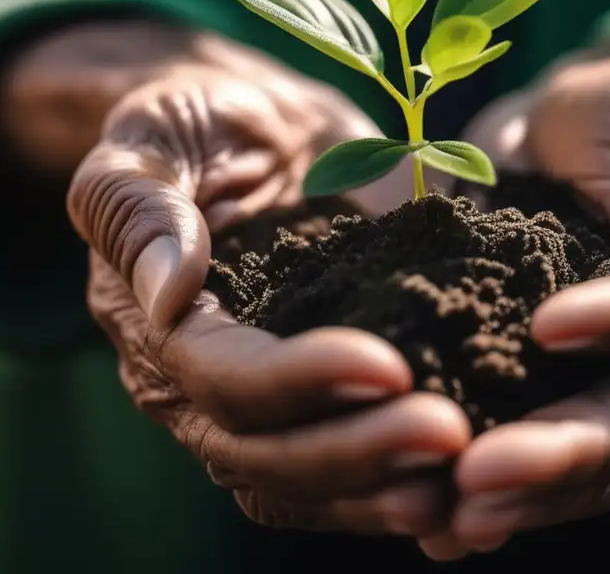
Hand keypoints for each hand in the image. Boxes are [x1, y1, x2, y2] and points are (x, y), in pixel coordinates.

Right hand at [61, 26, 469, 534]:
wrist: (256, 129)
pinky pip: (353, 466)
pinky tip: (469, 486)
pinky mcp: (324, 396)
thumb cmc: (195, 120)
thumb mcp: (151, 135)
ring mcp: (268, 403)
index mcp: (157, 328)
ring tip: (465, 476)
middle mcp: (202, 389)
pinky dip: (402, 485)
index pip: (222, 379)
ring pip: (310, 481)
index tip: (387, 368)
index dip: (298, 382)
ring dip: (385, 489)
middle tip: (448, 434)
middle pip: (269, 454)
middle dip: (358, 451)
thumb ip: (141, 205)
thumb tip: (166, 294)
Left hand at [419, 52, 609, 558]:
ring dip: (520, 498)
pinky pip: (529, 454)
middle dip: (557, 455)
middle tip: (478, 479)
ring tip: (443, 521)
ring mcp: (609, 386)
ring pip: (585, 465)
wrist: (572, 132)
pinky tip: (430, 526)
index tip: (545, 328)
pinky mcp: (548, 393)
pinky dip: (489, 496)